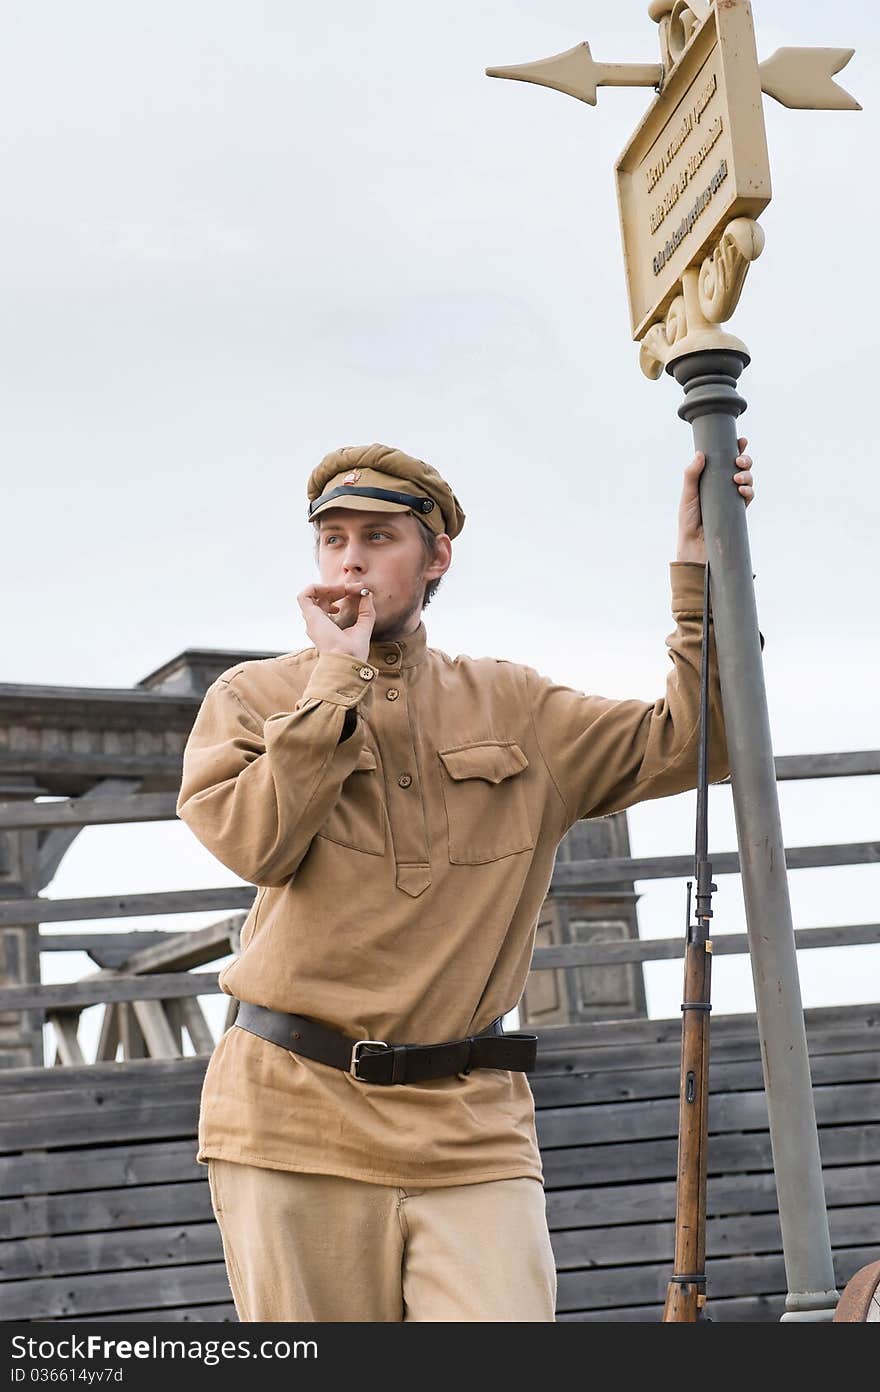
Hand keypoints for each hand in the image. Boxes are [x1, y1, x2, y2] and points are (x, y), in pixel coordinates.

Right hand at [296, 582, 375, 660]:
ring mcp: (312, 620)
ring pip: (314, 595)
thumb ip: (366, 610)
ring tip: (345, 588)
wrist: (346, 659)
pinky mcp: (309, 616)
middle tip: (356, 587)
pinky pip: (304, 595)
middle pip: (323, 598)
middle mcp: (317, 624)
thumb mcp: (364, 625)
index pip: (330, 605)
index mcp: (327, 628)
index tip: (359, 590)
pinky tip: (335, 589)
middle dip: (340, 589)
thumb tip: (367, 593)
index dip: (344, 594)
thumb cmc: (354, 651)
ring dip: (330, 587)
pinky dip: (317, 587)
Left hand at [676, 437, 753, 563]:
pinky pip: (749, 496)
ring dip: (747, 475)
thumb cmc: (689, 520)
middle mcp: (723, 486)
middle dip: (745, 460)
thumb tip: (700, 454)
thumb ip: (692, 475)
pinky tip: (743, 490)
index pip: (725, 459)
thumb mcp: (688, 495)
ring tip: (738, 478)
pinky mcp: (738, 510)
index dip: (735, 449)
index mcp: (711, 478)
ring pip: (748, 480)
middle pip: (740, 467)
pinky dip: (749, 490)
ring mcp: (732, 497)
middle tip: (739, 461)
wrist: (695, 545)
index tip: (741, 441)